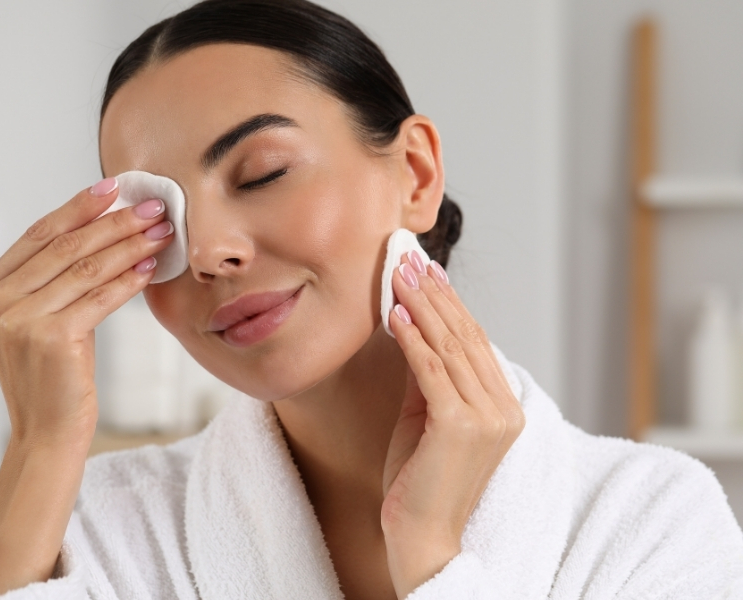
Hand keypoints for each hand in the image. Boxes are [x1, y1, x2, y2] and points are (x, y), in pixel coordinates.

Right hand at [0, 178, 173, 448]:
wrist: (48, 433)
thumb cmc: (54, 376)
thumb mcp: (44, 320)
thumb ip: (58, 279)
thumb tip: (106, 230)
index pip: (39, 234)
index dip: (78, 207)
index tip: (113, 187)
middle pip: (65, 246)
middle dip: (114, 222)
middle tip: (153, 207)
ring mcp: (19, 319)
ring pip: (86, 267)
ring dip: (129, 245)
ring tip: (161, 233)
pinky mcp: (49, 337)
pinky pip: (100, 297)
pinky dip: (128, 280)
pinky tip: (150, 267)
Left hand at [382, 250, 525, 598]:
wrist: (423, 537)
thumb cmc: (420, 480)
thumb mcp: (427, 417)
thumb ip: (428, 377)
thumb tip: (413, 327)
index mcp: (503, 406)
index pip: (475, 342)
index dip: (450, 304)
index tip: (428, 273)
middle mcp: (503, 408)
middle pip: (466, 336)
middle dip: (434, 295)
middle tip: (410, 260)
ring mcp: (487, 417)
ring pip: (451, 346)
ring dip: (422, 306)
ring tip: (399, 275)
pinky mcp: (460, 426)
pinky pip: (431, 370)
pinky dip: (412, 338)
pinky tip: (395, 313)